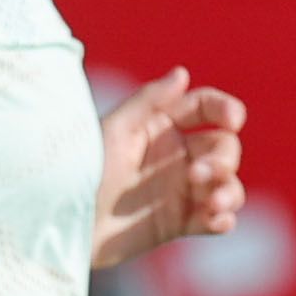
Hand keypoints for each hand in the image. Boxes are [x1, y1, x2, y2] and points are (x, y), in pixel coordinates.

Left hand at [89, 71, 246, 272]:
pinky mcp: (178, 223)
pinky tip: (216, 221)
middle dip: (222, 160)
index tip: (234, 119)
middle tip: (196, 174)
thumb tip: (182, 73)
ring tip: (214, 204)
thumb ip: (148, 102)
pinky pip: (214, 220)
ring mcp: (180, 190)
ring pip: (226, 184)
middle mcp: (175, 155)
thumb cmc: (78, 170)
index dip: (225, 109)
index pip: (205, 109)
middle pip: (223, 148)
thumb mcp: (113, 130)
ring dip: (229, 191)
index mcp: (160, 126)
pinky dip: (223, 220)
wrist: (61, 223)